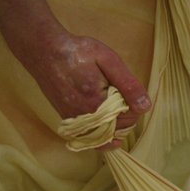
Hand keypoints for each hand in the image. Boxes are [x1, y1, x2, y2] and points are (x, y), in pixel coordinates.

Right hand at [22, 32, 150, 148]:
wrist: (45, 52)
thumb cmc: (78, 53)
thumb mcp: (108, 60)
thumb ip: (128, 84)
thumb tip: (144, 106)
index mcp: (98, 102)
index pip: (132, 115)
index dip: (137, 104)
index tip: (131, 91)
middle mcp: (86, 117)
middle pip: (120, 126)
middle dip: (128, 114)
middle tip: (123, 96)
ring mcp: (76, 122)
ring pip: (106, 135)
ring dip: (117, 126)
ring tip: (119, 111)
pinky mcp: (69, 121)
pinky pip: (90, 138)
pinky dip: (102, 137)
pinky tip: (111, 136)